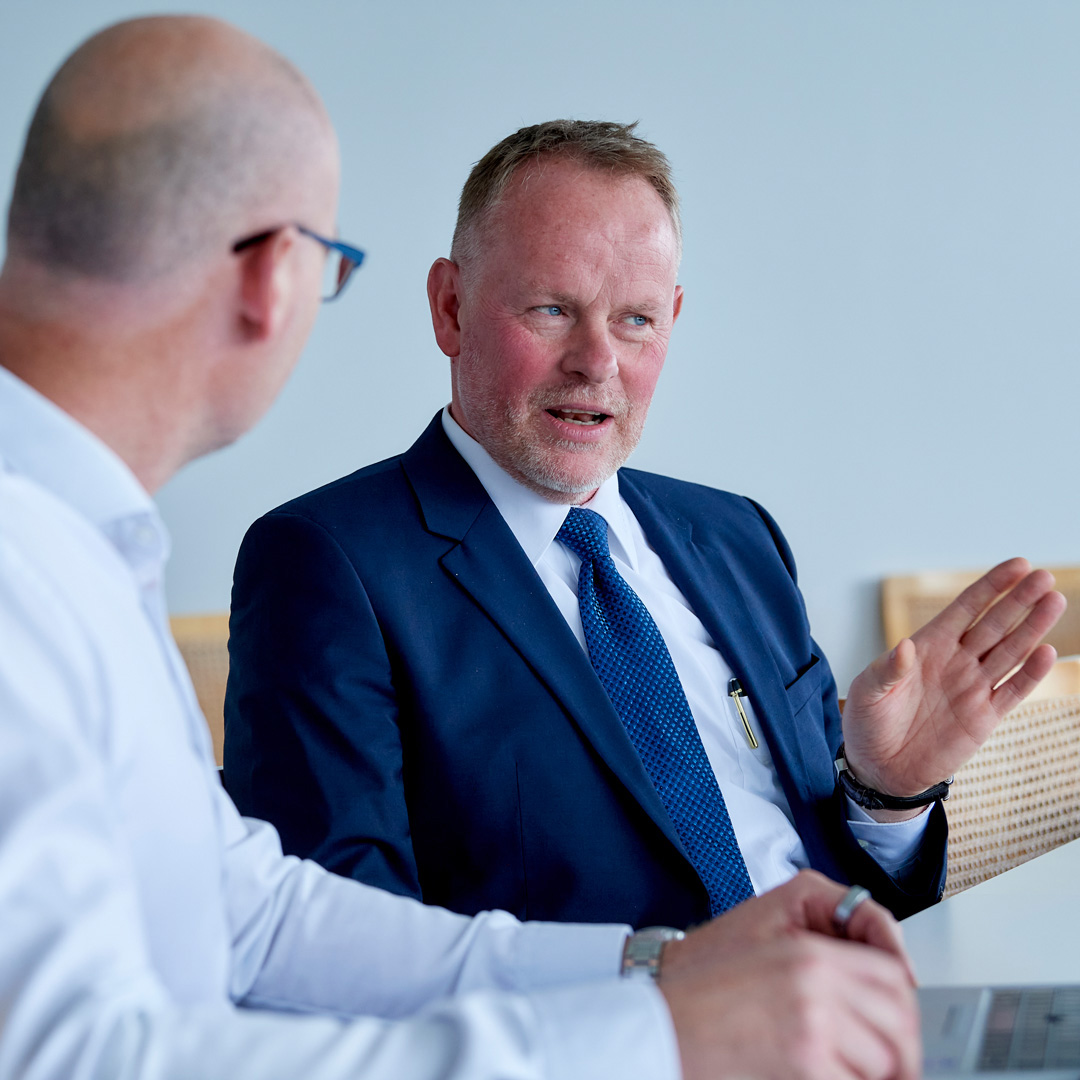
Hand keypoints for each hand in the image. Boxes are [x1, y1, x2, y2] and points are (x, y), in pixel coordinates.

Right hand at [659, 874, 919, 1079]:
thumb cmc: (700, 998)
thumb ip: (817, 972)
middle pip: (898, 1017)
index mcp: (806, 951)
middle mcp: (816, 980)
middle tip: (895, 1071)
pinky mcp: (806, 1062)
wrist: (659, 1026)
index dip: (905, 1005)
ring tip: (843, 1072)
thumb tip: (867, 1006)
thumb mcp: (763, 960)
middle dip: (902, 1052)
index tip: (903, 1030)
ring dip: (872, 1074)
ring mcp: (813, 1021)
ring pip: (883, 1058)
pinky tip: (822, 1077)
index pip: (889, 973)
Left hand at [842, 558, 1065, 798]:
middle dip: (1019, 600)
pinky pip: (1012, 691)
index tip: (1018, 565)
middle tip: (1044, 577)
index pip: (966, 608)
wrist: (880, 769)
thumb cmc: (868, 722)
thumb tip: (905, 647)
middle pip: (995, 624)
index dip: (991, 586)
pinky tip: (1046, 652)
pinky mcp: (984, 717)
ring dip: (1033, 628)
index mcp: (928, 646)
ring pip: (1011, 652)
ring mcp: (973, 687)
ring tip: (1054, 601)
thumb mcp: (868, 692)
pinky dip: (1030, 674)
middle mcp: (957, 661)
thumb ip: (888, 670)